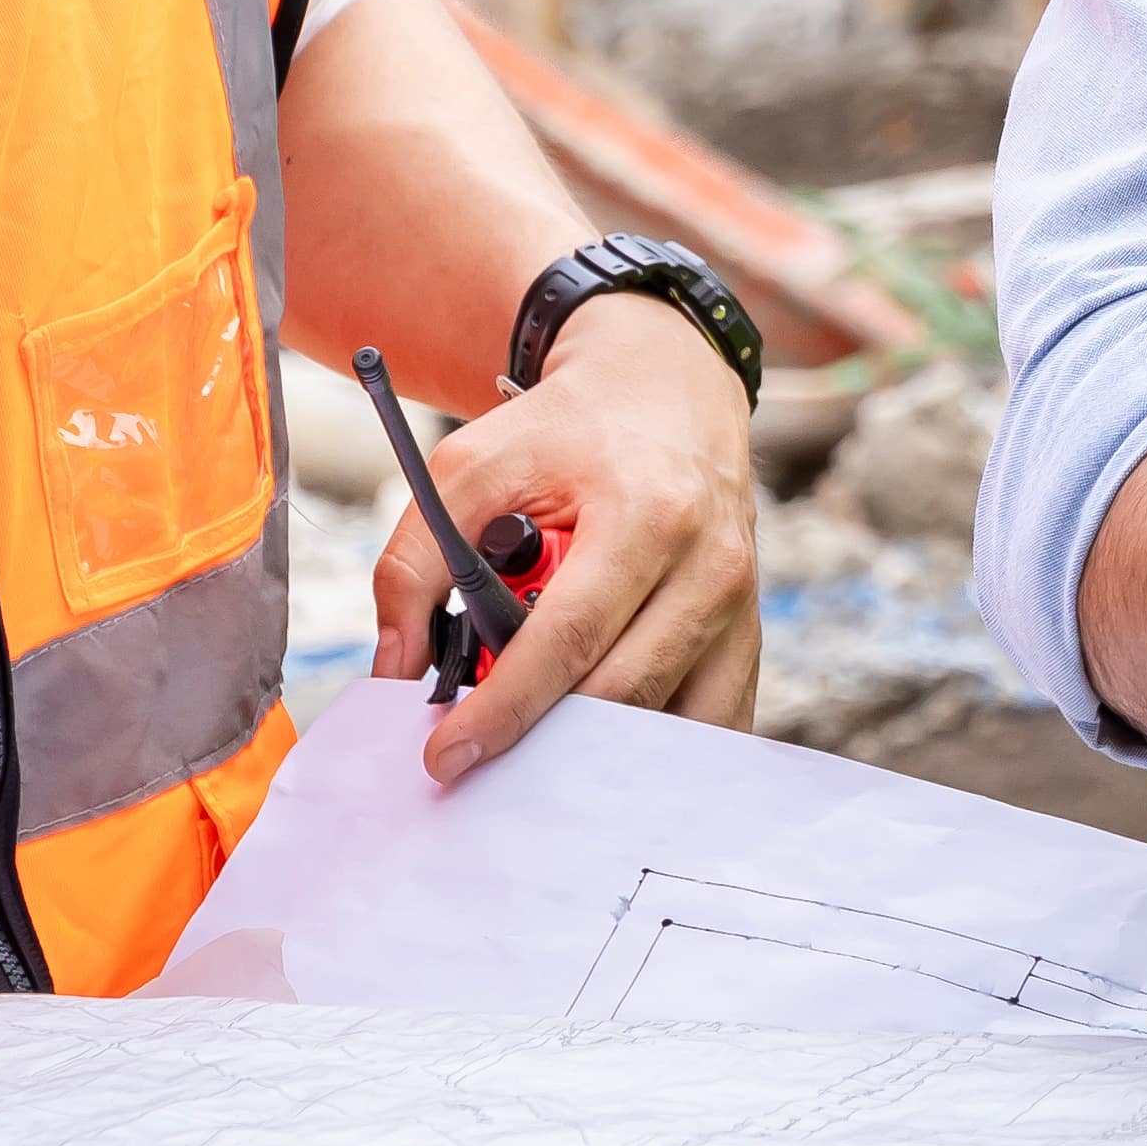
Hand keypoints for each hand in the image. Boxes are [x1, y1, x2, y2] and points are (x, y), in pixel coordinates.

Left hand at [378, 294, 760, 777]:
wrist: (669, 388)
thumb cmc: (568, 430)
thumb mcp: (472, 466)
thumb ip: (415, 560)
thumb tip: (397, 668)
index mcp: (647, 513)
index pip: (571, 636)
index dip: (505, 707)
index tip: (446, 756)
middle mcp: (710, 565)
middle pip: (621, 691)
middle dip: (541, 736)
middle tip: (478, 754)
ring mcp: (740, 606)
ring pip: (666, 721)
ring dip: (593, 746)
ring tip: (534, 732)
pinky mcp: (749, 635)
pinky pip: (707, 723)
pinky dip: (648, 747)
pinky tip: (596, 741)